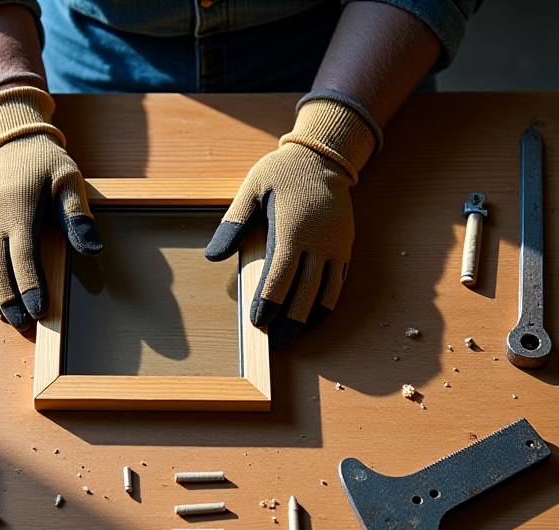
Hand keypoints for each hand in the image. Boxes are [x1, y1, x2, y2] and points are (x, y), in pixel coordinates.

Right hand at [0, 86, 101, 330]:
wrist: (13, 141)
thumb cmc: (46, 162)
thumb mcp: (69, 180)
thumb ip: (77, 216)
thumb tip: (92, 250)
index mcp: (19, 211)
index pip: (23, 258)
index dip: (30, 288)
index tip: (40, 312)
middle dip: (11, 301)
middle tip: (25, 325)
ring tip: (9, 320)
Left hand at [205, 98, 374, 347]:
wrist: (324, 158)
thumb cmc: (282, 173)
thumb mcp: (251, 189)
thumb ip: (233, 224)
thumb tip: (212, 256)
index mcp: (292, 229)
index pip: (279, 276)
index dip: (268, 302)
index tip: (257, 322)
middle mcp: (318, 242)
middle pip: (305, 292)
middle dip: (290, 321)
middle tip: (276, 342)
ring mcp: (336, 246)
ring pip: (326, 292)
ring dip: (311, 318)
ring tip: (296, 336)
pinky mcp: (346, 247)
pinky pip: (338, 282)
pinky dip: (327, 303)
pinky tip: (316, 317)